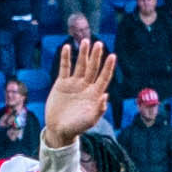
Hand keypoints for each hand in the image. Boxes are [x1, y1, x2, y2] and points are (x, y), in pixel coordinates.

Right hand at [37, 26, 117, 148]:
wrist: (59, 130)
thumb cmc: (76, 127)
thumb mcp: (89, 121)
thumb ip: (98, 109)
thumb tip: (106, 96)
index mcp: (95, 94)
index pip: (103, 77)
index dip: (108, 67)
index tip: (113, 56)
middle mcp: (86, 86)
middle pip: (92, 68)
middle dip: (96, 56)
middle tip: (99, 44)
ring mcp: (74, 84)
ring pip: (80, 65)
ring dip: (83, 54)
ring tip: (85, 41)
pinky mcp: (62, 83)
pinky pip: (64, 68)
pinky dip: (66, 58)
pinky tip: (67, 47)